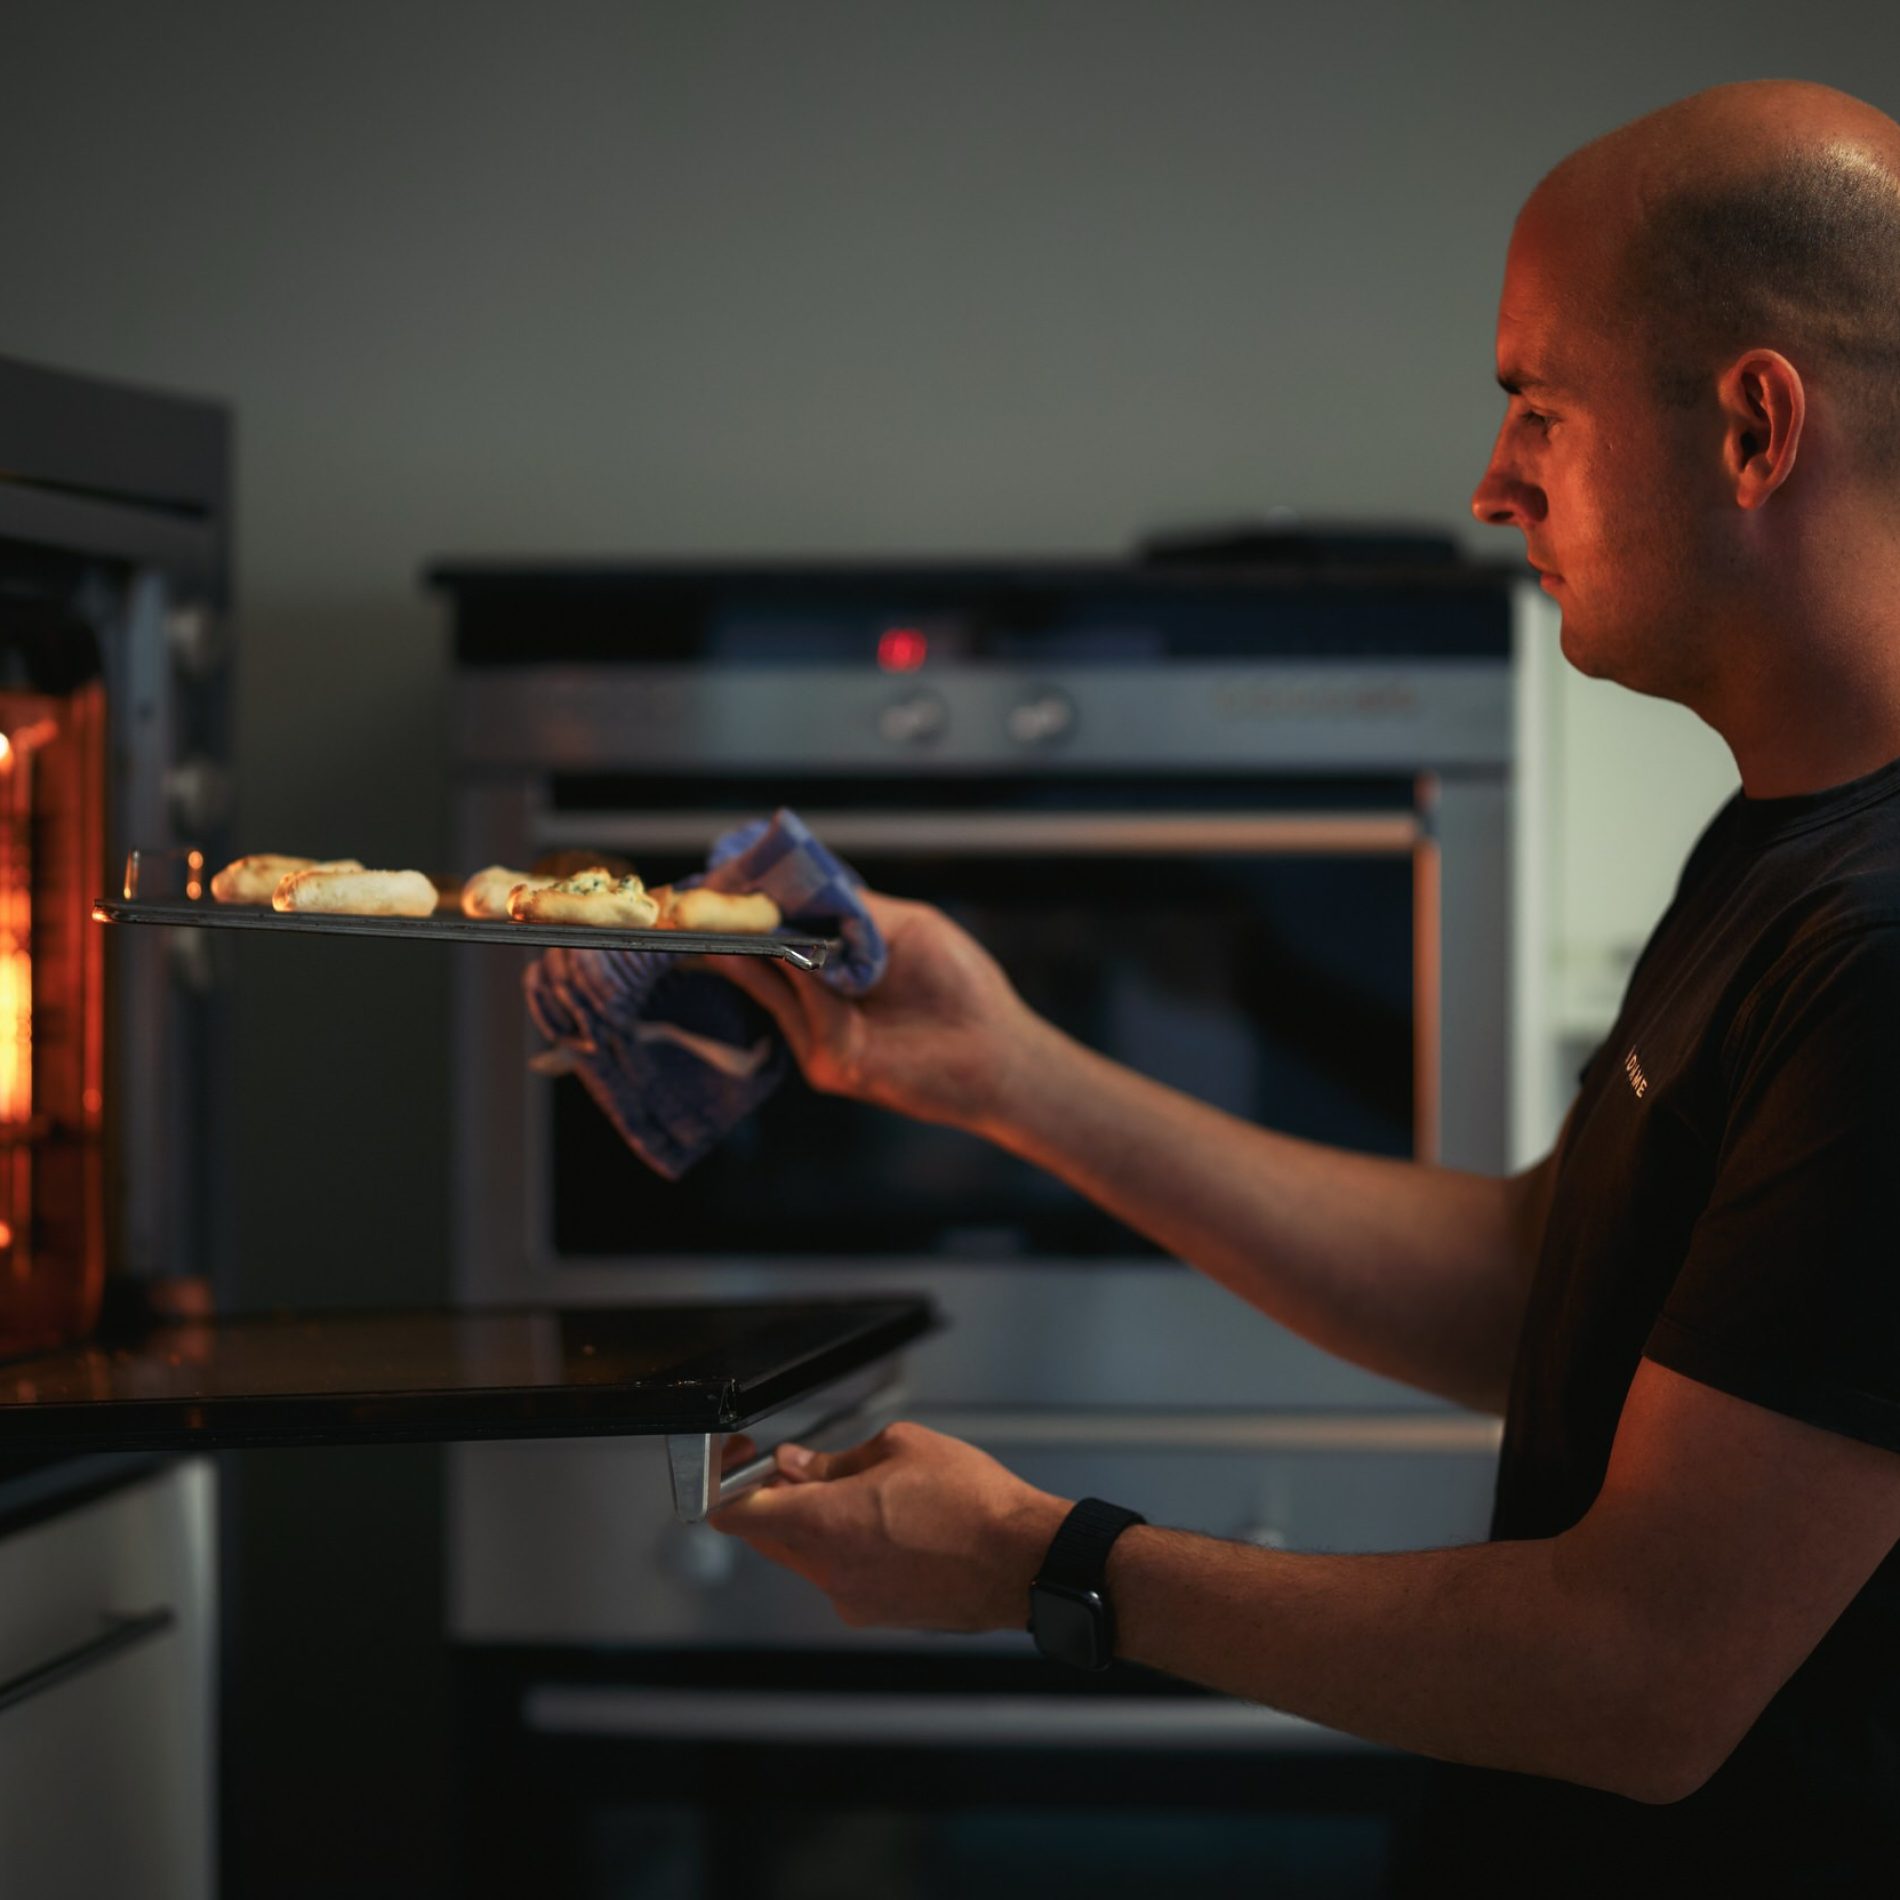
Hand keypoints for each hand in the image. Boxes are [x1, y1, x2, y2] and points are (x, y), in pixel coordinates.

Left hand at [708, 1421, 1070, 1632]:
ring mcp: (854, 1600)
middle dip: (775, 1500)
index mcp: (823, 1525)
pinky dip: (848, 1548)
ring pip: (807, 1557)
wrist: (1023, 1560)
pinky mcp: (880, 1614)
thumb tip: (801, 1465)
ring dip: (816, 1523)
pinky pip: (843, 1576)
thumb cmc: (972, 1503)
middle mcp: (829, 1572)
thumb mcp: (899, 1448)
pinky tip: (887, 1522)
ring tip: (862, 1491)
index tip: (738, 1463)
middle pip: (769, 1538)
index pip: (738, 1515)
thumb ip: (837, 1459)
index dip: (728, 1484)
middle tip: (798, 1467)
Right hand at [717, 890, 1054, 1131]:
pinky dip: (802, 977)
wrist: (1002, 1053)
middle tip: (701, 894)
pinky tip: (787, 947)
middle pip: (760, 959)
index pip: (779, 931)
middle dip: (734, 925)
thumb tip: (792, 890)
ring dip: (750, 947)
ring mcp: (819, 1037)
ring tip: (725, 912)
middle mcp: (817, 1004)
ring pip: (773, 984)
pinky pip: (806, 1009)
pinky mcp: (832, 1064)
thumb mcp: (907, 929)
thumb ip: (851, 912)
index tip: (724, 877)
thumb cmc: (963, 986)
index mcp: (834, 966)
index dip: (752, 904)